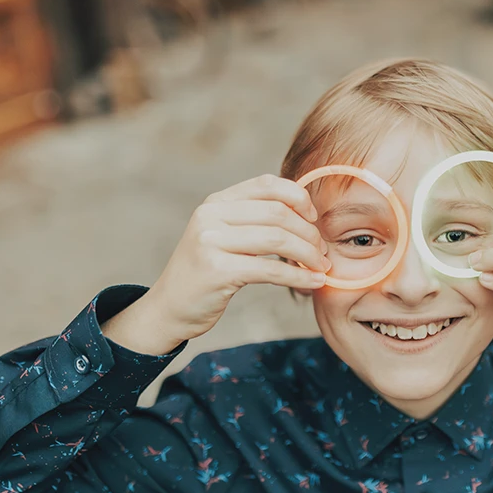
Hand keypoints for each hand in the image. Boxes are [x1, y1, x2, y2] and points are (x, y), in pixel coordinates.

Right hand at [142, 175, 330, 343]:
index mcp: (216, 202)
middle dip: (309, 233)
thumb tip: (305, 212)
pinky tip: (314, 282)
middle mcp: (211, 216)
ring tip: (322, 268)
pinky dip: (299, 276)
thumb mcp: (223, 237)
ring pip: (278, 239)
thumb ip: (253, 220)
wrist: (169, 308)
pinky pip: (271, 269)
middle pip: (278, 213)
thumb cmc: (206, 274)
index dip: (298, 197)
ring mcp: (210, 242)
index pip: (267, 184)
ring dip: (309, 255)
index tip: (314, 219)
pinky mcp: (217, 271)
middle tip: (323, 254)